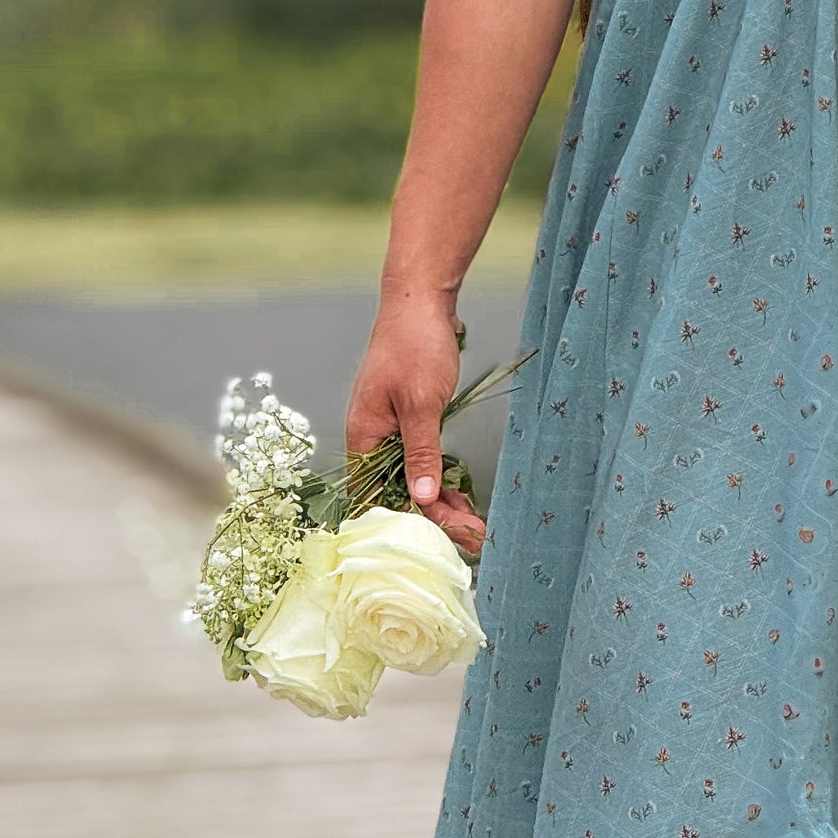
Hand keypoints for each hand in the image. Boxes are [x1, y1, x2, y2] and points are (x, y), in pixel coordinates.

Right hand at [346, 293, 484, 550]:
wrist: (419, 299)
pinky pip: (420, 459)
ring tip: (474, 524)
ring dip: (440, 501)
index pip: (380, 496)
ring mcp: (388, 429)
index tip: (451, 538)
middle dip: (435, 518)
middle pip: (397, 492)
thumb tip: (423, 498)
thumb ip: (421, 452)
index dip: (414, 522)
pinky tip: (459, 494)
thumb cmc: (414, 345)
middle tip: (474, 537)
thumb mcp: (421, 403)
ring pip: (411, 478)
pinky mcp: (407, 420)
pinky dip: (440, 477)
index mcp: (363, 437)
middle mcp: (371, 438)